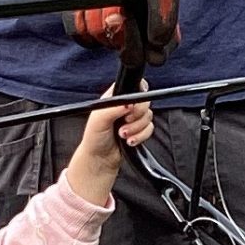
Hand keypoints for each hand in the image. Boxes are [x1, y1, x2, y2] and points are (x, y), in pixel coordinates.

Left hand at [66, 88, 155, 204]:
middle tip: (125, 122)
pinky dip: (141, 136)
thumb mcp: (98, 119)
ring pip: (148, 116)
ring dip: (136, 128)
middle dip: (136, 115)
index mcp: (115, 97)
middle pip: (145, 101)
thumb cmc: (94, 138)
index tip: (130, 107)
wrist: (99, 159)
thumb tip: (129, 103)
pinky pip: (150, 129)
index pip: (133, 85)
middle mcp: (125, 106)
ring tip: (123, 135)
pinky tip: (130, 141)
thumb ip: (113, 107)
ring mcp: (133, 118)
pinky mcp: (139, 130)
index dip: (137, 94)